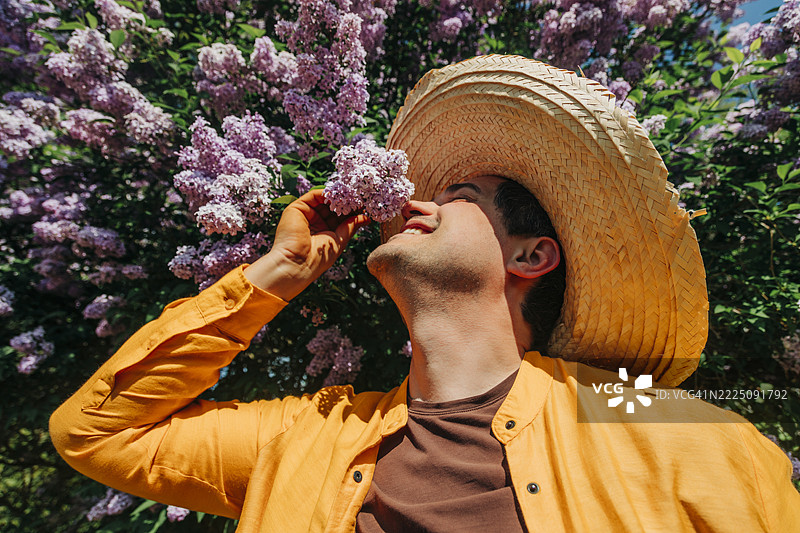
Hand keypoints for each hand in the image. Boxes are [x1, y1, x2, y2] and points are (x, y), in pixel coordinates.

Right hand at [244, 189, 370, 300]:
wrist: (298, 263)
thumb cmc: (318, 258)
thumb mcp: (339, 241)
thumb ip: (351, 226)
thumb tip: (366, 218)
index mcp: (323, 232)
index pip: (339, 218)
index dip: (351, 212)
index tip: (365, 208)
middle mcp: (313, 223)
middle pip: (332, 207)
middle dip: (347, 203)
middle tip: (361, 198)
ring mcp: (305, 215)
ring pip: (324, 200)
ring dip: (339, 197)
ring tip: (352, 196)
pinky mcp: (296, 208)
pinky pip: (313, 196)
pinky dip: (327, 193)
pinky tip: (339, 195)